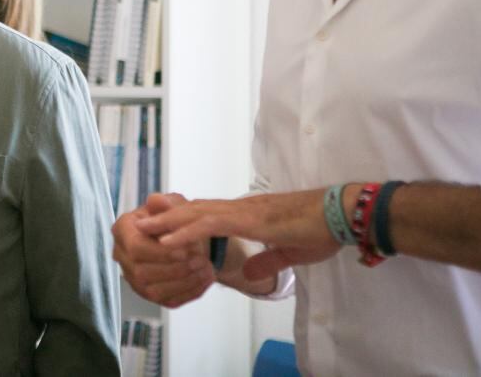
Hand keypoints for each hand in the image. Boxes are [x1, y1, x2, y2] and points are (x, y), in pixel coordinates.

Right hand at [112, 192, 213, 307]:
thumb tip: (157, 200)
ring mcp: (134, 279)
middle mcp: (123, 256)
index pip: (135, 247)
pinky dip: (190, 292)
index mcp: (123, 231)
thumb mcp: (174, 205)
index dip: (161, 252)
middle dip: (175, 269)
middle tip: (201, 260)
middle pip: (142, 272)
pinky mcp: (150, 295)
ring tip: (207, 269)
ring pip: (154, 290)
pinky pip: (168, 301)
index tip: (186, 249)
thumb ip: (165, 204)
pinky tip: (206, 280)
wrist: (185, 238)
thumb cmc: (176, 219)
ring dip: (184, 282)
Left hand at [134, 189, 342, 279]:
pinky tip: (167, 242)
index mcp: (247, 215)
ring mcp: (243, 211)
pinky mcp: (249, 219)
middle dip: (165, 217)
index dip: (183, 220)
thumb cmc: (322, 231)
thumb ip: (267, 260)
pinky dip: (185, 232)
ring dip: (166, 222)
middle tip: (138, 223)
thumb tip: (249, 271)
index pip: (207, 215)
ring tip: (142, 230)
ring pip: (195, 214)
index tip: (161, 227)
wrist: (342, 215)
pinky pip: (209, 225)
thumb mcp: (289, 253)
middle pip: (193, 210)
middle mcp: (240, 209)